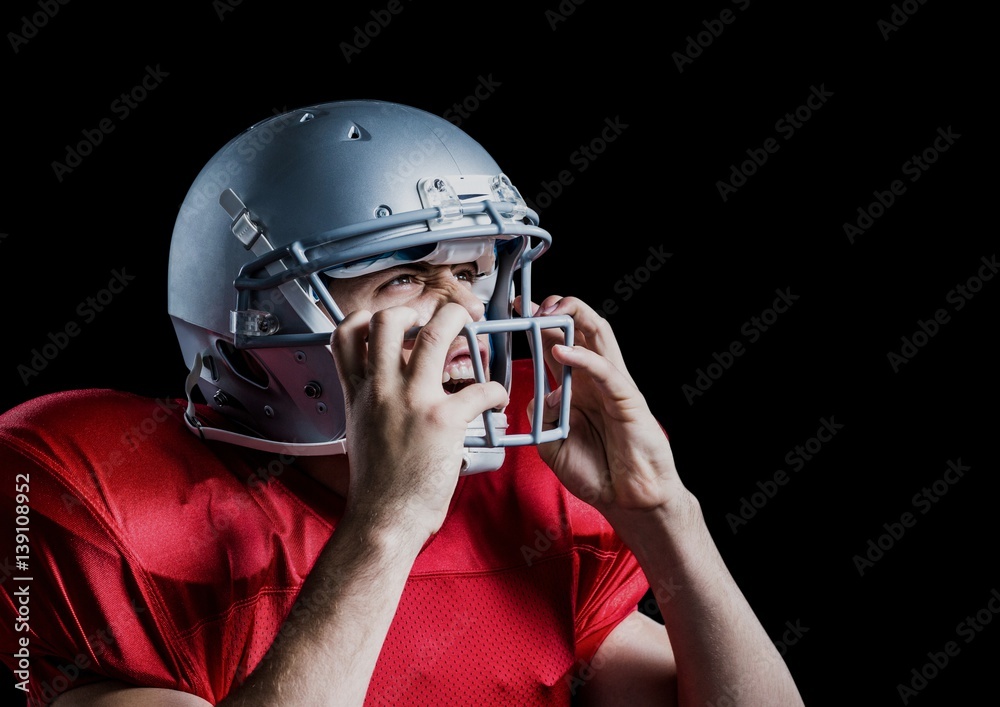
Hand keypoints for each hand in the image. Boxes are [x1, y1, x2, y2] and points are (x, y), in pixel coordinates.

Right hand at [331, 303, 508, 536]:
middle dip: (417, 307)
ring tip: (471, 325)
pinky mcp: (444, 421)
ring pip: (436, 335)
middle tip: (437, 316)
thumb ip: (370, 400)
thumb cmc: (377, 485)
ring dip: (457, 321)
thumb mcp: (360, 429)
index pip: (347, 333)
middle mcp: (382, 389)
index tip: (393, 320)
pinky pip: (480, 388)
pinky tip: (497, 400)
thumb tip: (386, 385)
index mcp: (359, 392)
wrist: (384, 520)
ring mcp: (412, 401)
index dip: (367, 316)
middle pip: (388, 320)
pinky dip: (496, 390)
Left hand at [515, 295, 685, 523]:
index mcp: (576, 386)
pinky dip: (583, 357)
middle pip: (579, 329)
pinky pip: (605, 370)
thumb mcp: (552, 444)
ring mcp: (613, 385)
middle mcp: (594, 379)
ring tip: (549, 311)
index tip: (516, 310)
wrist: (627, 500)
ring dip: (574, 317)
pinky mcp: (628, 399)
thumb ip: (542, 417)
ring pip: (599, 335)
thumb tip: (540, 396)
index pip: (556, 343)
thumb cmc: (596, 473)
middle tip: (530, 305)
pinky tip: (561, 350)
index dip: (538, 323)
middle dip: (555, 309)